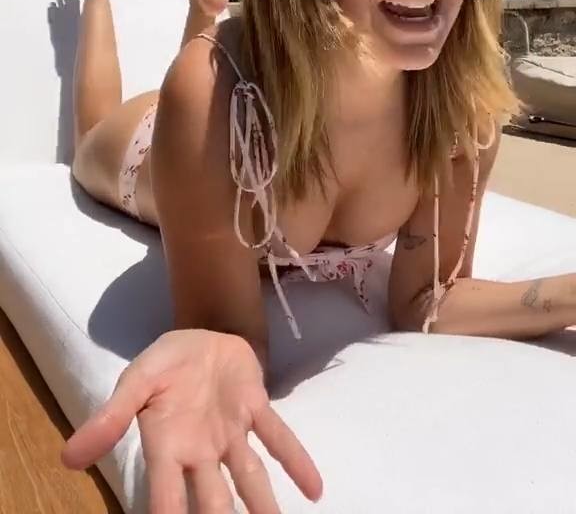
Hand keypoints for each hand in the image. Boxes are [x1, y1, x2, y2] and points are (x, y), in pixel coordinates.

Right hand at [61, 329, 322, 512]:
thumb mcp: (133, 382)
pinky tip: (316, 489)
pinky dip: (297, 461)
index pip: (164, 495)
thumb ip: (110, 418)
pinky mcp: (256, 409)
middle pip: (211, 501)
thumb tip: (68, 457)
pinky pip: (278, 438)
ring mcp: (231, 432)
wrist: (198, 334)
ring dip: (264, 509)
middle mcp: (200, 451)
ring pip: (249, 479)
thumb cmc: (163, 365)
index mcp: (166, 445)